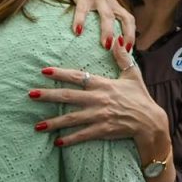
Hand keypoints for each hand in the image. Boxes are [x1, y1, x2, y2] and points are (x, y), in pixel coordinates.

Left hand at [31, 41, 169, 161]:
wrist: (150, 121)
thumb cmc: (140, 97)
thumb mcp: (133, 74)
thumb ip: (122, 57)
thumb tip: (117, 39)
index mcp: (103, 84)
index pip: (77, 77)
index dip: (60, 74)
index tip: (43, 72)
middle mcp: (99, 99)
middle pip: (68, 97)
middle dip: (48, 96)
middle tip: (30, 95)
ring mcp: (100, 116)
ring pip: (72, 119)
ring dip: (54, 122)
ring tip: (37, 126)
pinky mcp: (103, 130)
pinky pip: (83, 135)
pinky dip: (70, 139)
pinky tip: (57, 142)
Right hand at [48, 0, 136, 50]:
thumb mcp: (96, 1)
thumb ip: (101, 15)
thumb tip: (102, 37)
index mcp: (113, 3)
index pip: (129, 19)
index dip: (132, 33)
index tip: (130, 49)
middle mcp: (108, 0)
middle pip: (124, 18)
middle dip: (127, 34)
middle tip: (124, 50)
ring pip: (107, 15)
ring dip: (107, 31)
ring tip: (106, 46)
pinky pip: (82, 9)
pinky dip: (80, 20)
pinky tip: (77, 32)